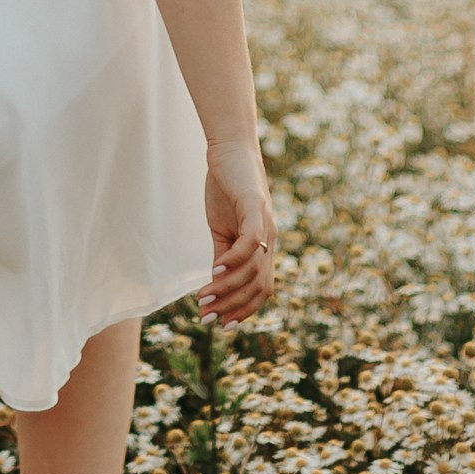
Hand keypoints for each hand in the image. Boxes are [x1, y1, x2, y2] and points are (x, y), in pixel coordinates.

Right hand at [199, 139, 276, 326]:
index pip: (261, 288)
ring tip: (204, 299)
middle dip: (235, 306)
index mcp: (264, 246)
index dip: (244, 309)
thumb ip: (222, 255)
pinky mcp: (254, 208)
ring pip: (253, 269)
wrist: (230, 150)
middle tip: (208, 318)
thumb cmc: (226, 188)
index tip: (220, 323)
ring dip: (228, 289)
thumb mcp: (221, 228)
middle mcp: (270, 239)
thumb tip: (216, 284)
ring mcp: (264, 224)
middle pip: (260, 285)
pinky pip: (249, 242)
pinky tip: (214, 271)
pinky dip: (233, 261)